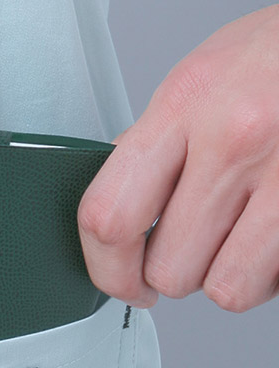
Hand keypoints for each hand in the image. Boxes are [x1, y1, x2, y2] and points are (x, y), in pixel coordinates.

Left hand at [78, 5, 278, 311]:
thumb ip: (157, 143)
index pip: (109, 217)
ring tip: (240, 238)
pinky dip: (270, 273)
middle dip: (176, 270)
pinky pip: (275, 280)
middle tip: (192, 247)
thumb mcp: (205, 78)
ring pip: (224, 288)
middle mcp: (233, 136)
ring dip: (228, 275)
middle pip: (168, 269)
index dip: (107, 269)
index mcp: (186, 102)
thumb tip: (118, 201)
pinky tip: (270, 237)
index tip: (120, 279)